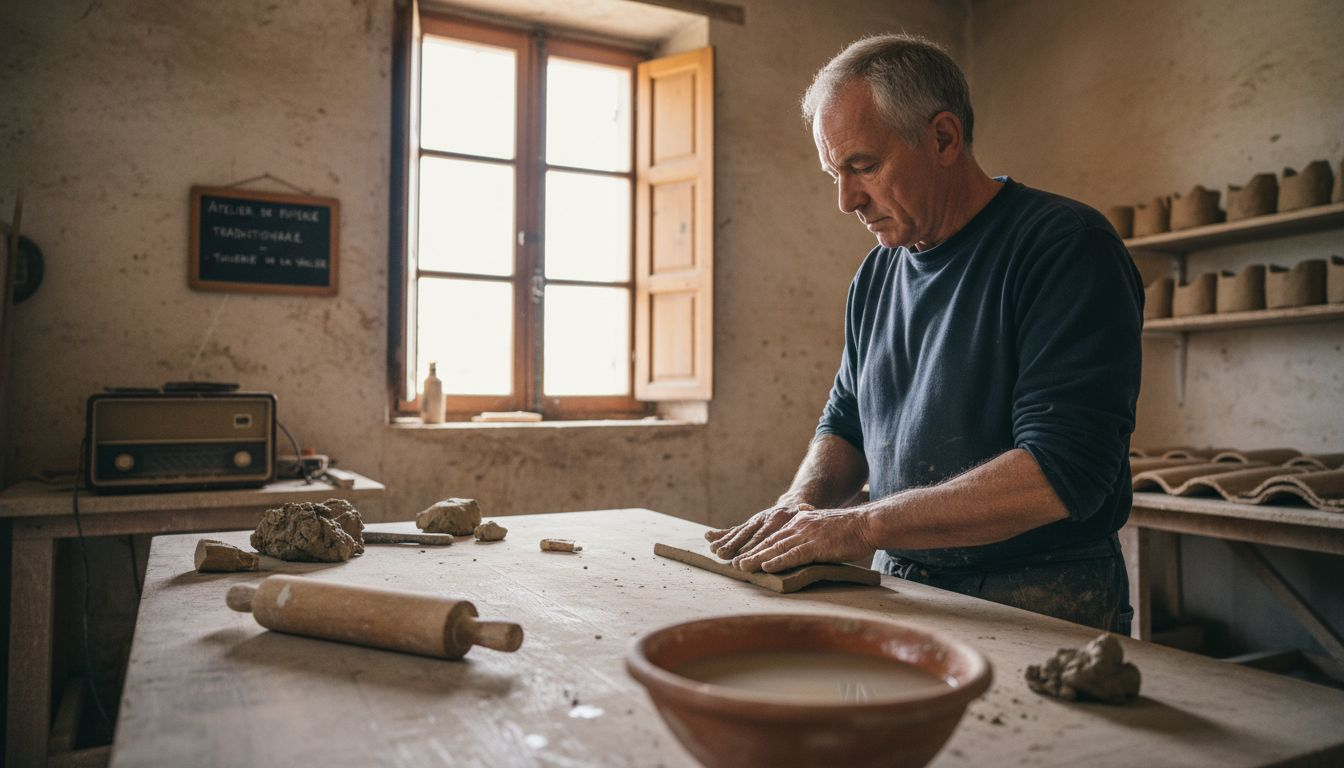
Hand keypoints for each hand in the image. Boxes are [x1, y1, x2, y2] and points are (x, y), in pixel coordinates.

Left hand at [707, 504, 877, 572]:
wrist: (867, 524)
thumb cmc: (850, 529)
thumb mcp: (824, 528)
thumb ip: (810, 536)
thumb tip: (803, 547)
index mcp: (800, 522)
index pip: (773, 535)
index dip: (756, 545)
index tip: (741, 553)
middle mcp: (799, 526)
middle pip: (769, 541)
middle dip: (749, 552)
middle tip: (732, 561)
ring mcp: (806, 535)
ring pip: (776, 548)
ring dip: (756, 558)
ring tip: (741, 566)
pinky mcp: (816, 545)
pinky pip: (793, 555)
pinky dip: (777, 561)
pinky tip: (766, 567)